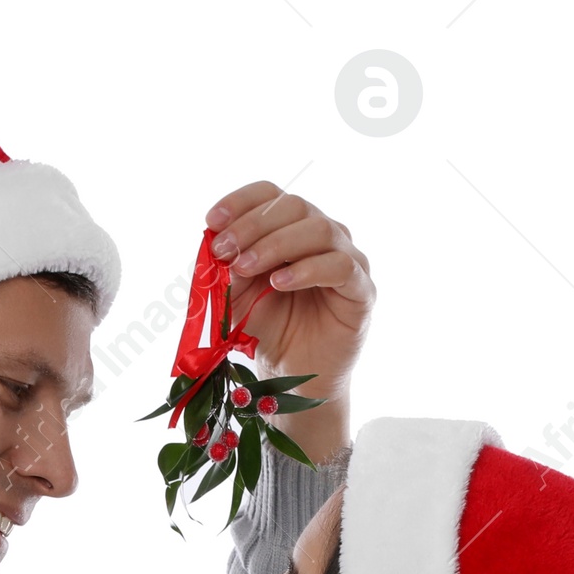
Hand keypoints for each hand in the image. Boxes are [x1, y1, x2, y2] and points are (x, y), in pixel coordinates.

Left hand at [203, 182, 373, 462]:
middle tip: (224, 250)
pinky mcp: (361, 289)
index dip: (241, 202)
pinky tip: (279, 283)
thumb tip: (219, 248)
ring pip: (318, 229)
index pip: (271, 195)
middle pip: (294, 206)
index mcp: (292, 228)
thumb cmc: (271, 329)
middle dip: (253, 225)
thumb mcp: (240, 296)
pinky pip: (340, 265)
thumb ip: (231, 271)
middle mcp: (323, 234)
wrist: (296, 378)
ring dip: (276, 245)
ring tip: (246, 268)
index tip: (212, 221)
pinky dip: (306, 270)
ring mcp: (347, 258)